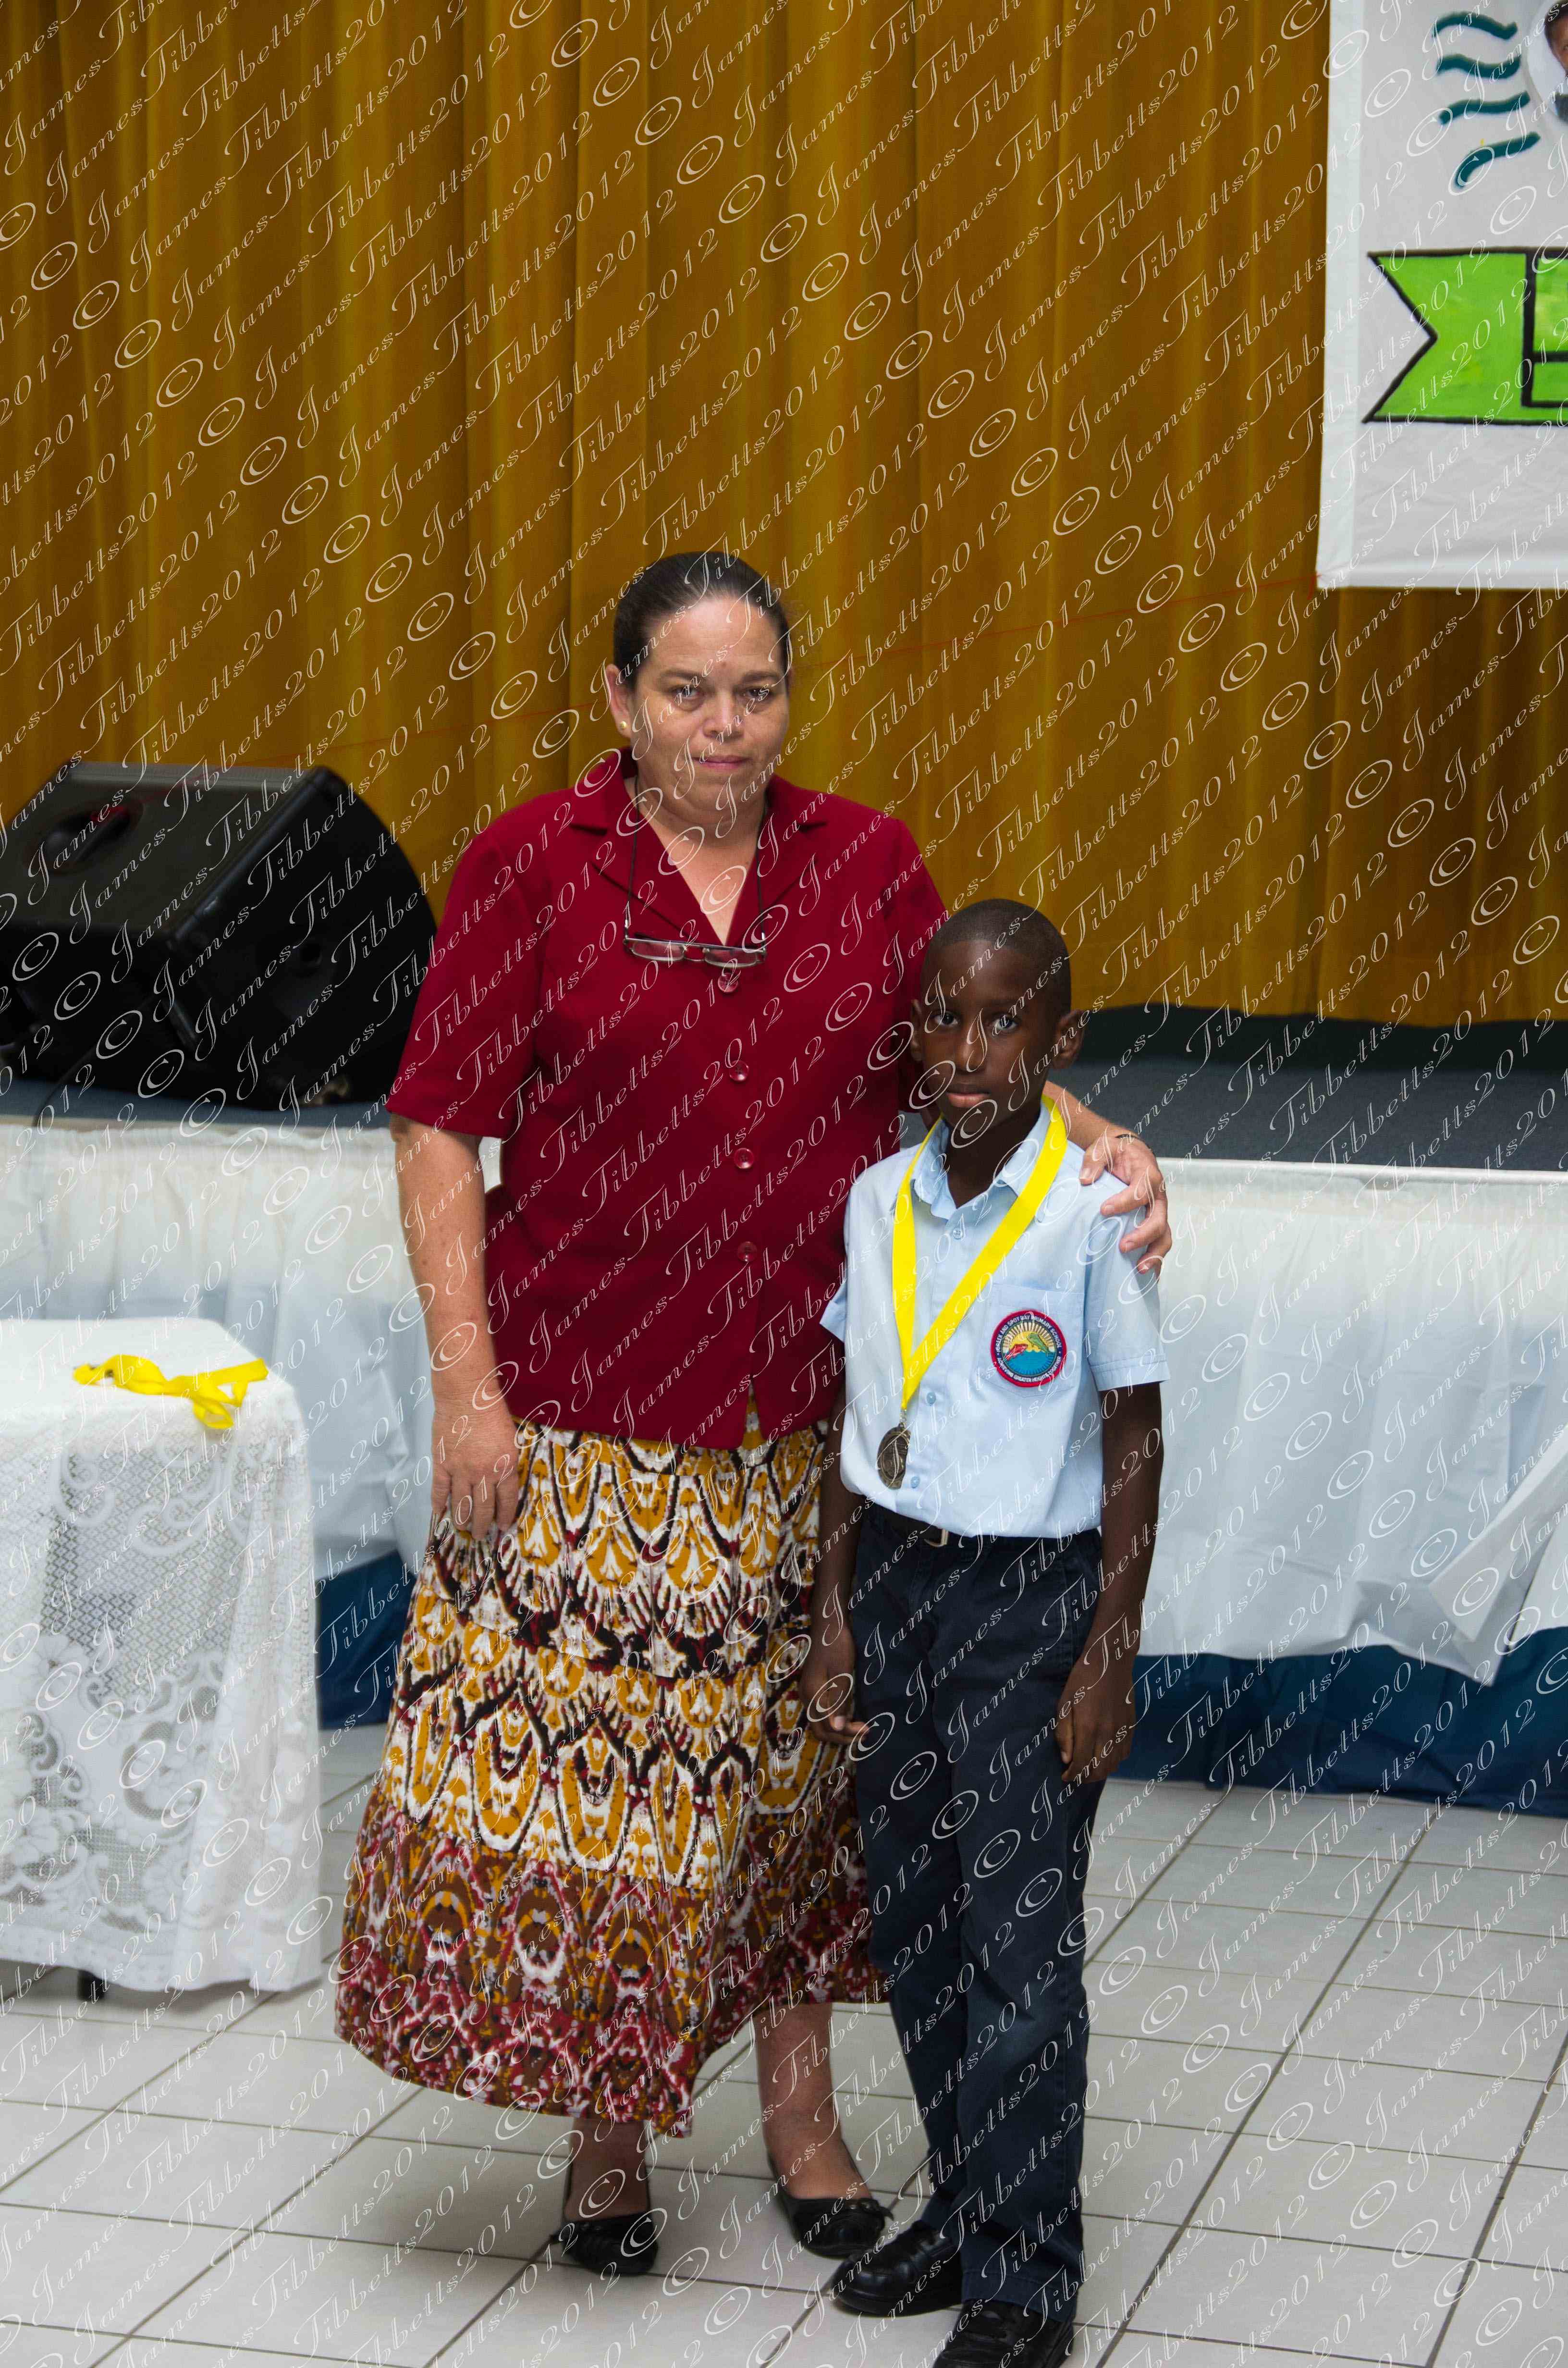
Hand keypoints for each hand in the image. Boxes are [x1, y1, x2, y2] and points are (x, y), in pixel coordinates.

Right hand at [431, 1389, 520, 1538]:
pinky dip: (439, 1504)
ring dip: (462, 1520)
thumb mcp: (511, 1440)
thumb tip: (502, 1483)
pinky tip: (440, 1514)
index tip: (503, 1528)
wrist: (466, 1396)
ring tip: (463, 1529)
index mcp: (505, 1466)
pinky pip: (439, 1490)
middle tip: (480, 1536)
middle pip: (483, 1508)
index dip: (505, 1516)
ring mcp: (460, 1470)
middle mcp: (483, 1473)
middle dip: (482, 1526)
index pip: (506, 1500)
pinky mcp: (442, 1464)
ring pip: (461, 1504)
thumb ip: (506, 1463)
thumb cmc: (492, 1412)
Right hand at [801, 1632, 865, 1745]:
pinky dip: (834, 1719)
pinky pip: (820, 1712)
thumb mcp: (842, 1672)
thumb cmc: (837, 1645)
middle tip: (864, 1734)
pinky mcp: (812, 1688)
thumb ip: (839, 1701)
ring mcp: (807, 1692)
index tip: (868, 1730)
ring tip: (859, 1728)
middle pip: (821, 1730)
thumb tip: (838, 1729)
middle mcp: (806, 1697)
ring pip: (819, 1722)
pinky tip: (848, 1715)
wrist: (828, 1624)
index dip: (847, 1733)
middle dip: (842, 1736)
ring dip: (838, 1730)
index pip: (829, 1726)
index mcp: (813, 1694)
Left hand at [1055, 1647, 1136, 1786]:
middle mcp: (1107, 1733)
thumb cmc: (1082, 1680)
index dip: (1072, 1775)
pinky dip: (1114, 1761)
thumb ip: (1064, 1733)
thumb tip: (1066, 1759)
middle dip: (1085, 1778)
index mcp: (1088, 1727)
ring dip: (1100, 1772)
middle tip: (1075, 1776)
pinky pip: (1125, 1753)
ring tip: (1089, 1769)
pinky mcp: (1131, 1726)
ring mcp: (1122, 1731)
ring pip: (1113, 1765)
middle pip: (1099, 1770)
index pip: (1081, 1764)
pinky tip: (1105, 1757)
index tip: (1065, 1777)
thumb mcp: (1064, 1703)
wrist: (1111, 1661)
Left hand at [1079, 1131, 1168, 1273]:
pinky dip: (1154, 1259)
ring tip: (1138, 1269)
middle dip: (1143, 1235)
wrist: (1130, 1153)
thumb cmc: (1117, 1152)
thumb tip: (1085, 1179)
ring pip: (1163, 1235)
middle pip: (1158, 1219)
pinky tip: (1142, 1275)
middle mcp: (1158, 1195)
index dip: (1124, 1202)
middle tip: (1123, 1247)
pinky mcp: (1153, 1221)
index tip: (1103, 1210)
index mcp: (1148, 1175)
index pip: (1141, 1191)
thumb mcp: (1103, 1147)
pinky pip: (1158, 1242)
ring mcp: (1158, 1211)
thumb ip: (1094, 1160)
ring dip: (1153, 1254)